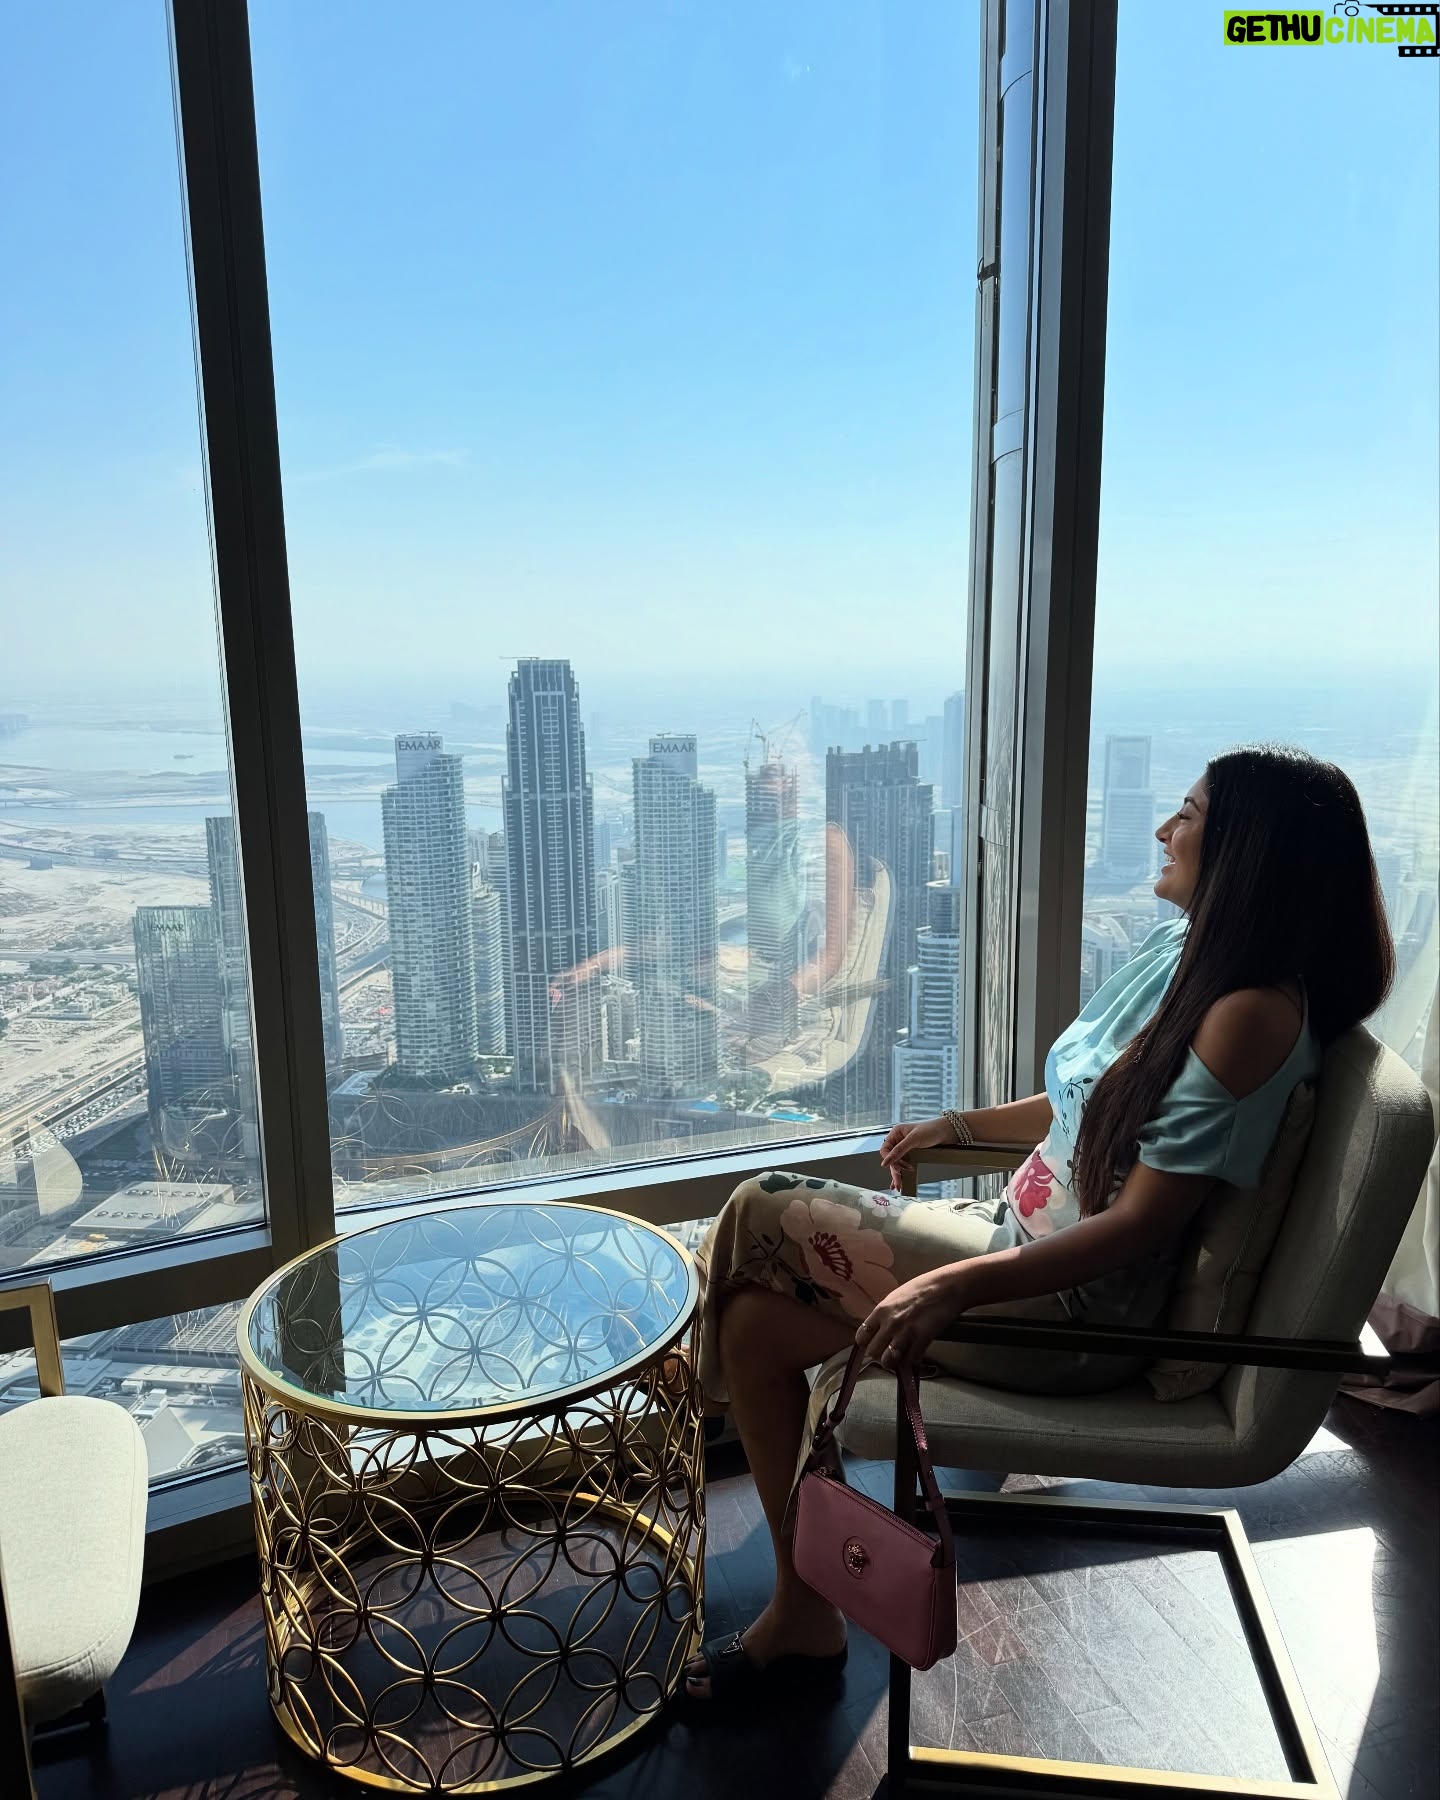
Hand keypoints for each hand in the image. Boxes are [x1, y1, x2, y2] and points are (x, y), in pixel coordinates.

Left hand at [855, 1265, 970, 1369]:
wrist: (947, 1286)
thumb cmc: (924, 1287)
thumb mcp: (897, 1297)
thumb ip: (886, 1314)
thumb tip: (880, 1329)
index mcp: (881, 1310)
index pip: (861, 1336)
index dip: (867, 1344)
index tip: (874, 1344)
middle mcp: (890, 1323)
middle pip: (873, 1352)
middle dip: (880, 1355)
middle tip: (890, 1353)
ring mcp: (905, 1332)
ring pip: (888, 1361)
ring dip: (895, 1362)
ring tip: (902, 1357)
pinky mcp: (922, 1340)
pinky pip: (911, 1360)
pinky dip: (913, 1360)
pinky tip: (917, 1353)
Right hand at [878, 1115, 959, 1190]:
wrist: (947, 1132)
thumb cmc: (931, 1130)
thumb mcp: (913, 1140)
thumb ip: (898, 1151)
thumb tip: (885, 1163)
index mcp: (896, 1133)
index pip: (885, 1150)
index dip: (890, 1160)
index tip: (898, 1169)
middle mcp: (899, 1140)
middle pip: (892, 1158)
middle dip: (895, 1171)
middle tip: (898, 1183)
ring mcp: (906, 1147)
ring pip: (897, 1163)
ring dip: (898, 1174)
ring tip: (899, 1186)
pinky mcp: (913, 1153)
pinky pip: (904, 1163)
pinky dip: (902, 1172)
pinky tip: (900, 1180)